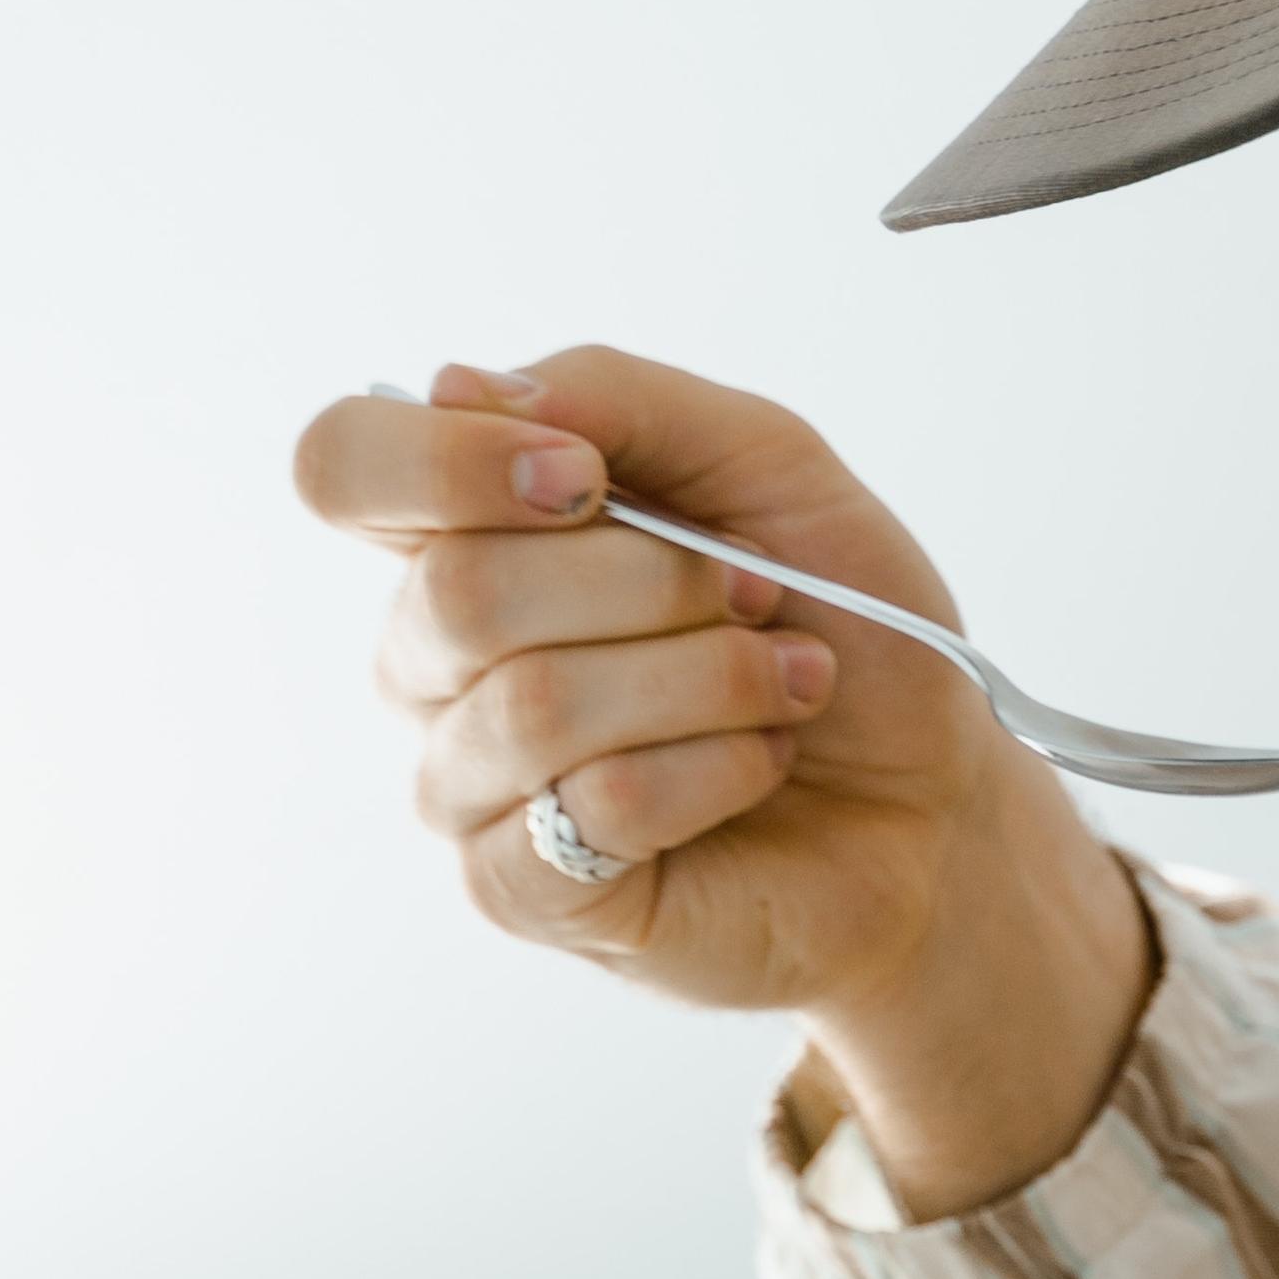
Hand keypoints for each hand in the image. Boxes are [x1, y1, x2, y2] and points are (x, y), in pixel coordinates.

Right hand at [292, 349, 1154, 1207]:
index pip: (346, 465)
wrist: (932, 798)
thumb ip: (619, 400)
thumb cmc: (839, 628)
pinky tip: (760, 768)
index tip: (588, 478)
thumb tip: (458, 387)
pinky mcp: (520, 891)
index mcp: (468, 534)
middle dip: (657, 583)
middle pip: (460, 590)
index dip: (447, 460)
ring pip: (537, 703)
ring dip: (711, 679)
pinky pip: (596, 806)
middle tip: (759, 600)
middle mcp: (436, 659)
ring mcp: (466, 784)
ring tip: (787, 687)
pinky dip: (719, 770)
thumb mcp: (766, 466)